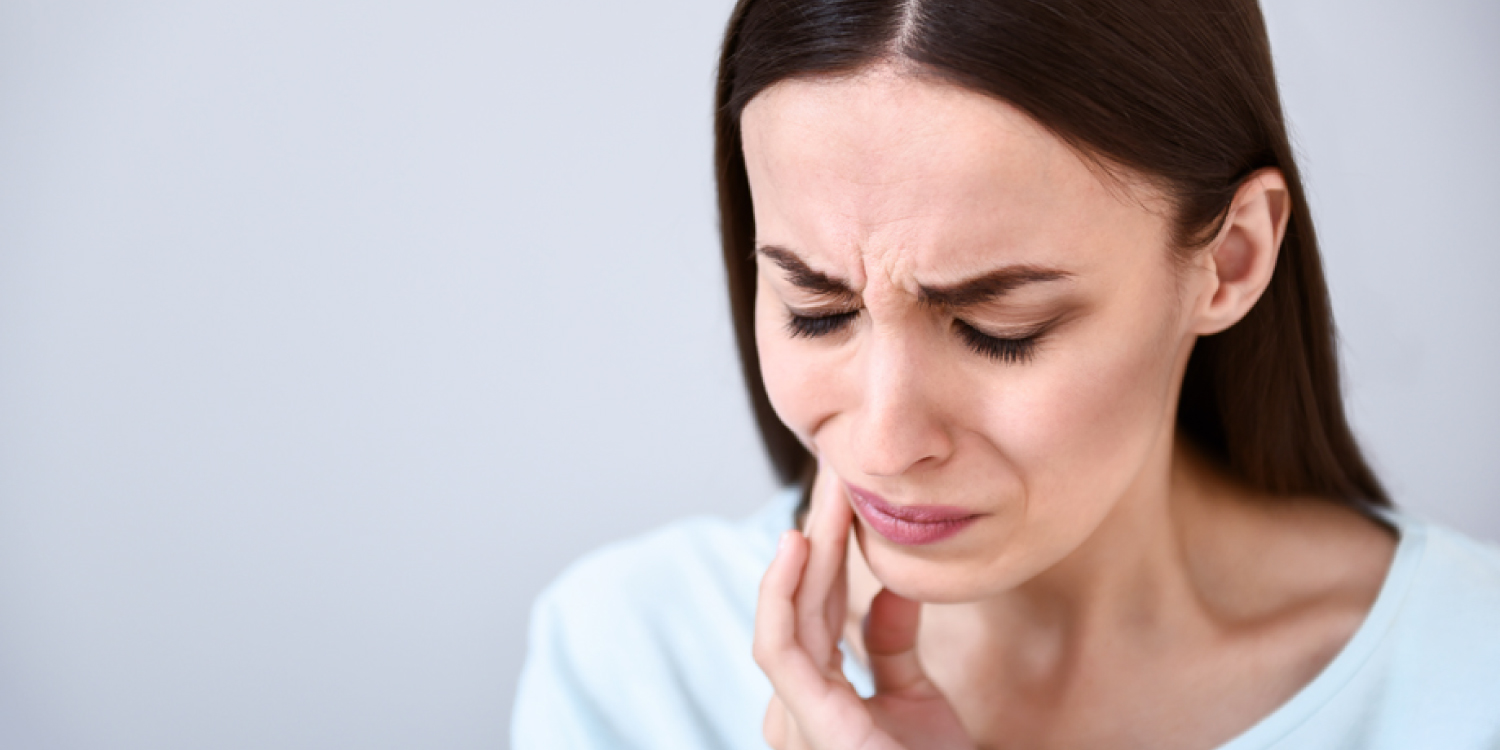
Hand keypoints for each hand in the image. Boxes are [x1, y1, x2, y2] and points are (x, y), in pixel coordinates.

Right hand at [753, 462, 974, 749]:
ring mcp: (797, 719)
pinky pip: (782, 650)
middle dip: (816, 530)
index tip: (846, 490)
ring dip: (806, 547)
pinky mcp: (810, 727)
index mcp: (817, 698)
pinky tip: (801, 546)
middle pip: (798, 601)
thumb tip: (888, 591)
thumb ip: (892, 648)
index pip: (814, 606)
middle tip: (834, 467)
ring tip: (826, 492)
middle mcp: (796, 706)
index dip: (827, 547)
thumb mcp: (916, 703)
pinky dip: (783, 594)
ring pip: (786, 613)